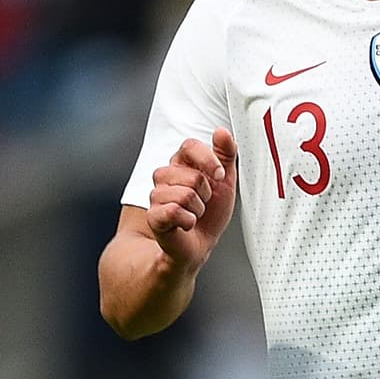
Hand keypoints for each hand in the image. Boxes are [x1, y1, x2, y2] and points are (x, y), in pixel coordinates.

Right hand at [148, 130, 237, 271]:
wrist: (198, 246)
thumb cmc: (209, 215)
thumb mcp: (225, 182)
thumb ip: (226, 155)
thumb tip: (222, 131)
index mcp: (182, 164)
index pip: (190, 145)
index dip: (208, 160)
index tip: (219, 176)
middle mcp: (166, 176)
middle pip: (193, 175)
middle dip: (206, 194)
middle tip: (202, 204)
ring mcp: (157, 195)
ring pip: (186, 195)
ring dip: (198, 210)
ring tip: (194, 215)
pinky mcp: (154, 216)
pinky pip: (175, 211)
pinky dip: (189, 221)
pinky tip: (186, 224)